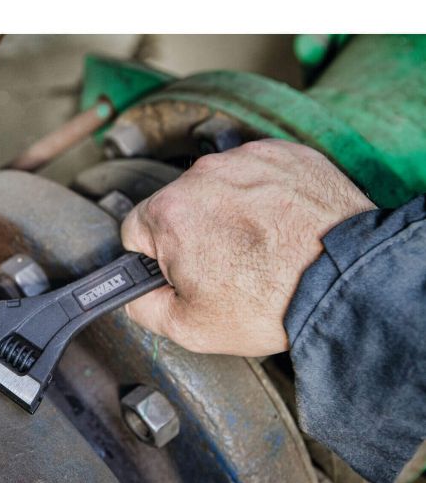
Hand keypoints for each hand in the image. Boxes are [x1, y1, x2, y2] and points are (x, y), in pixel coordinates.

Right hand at [120, 139, 375, 355]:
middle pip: (177, 206)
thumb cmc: (272, 301)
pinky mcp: (283, 154)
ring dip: (227, 212)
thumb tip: (135, 295)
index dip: (155, 258)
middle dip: (192, 234)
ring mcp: (246, 160)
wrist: (347, 281)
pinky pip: (256, 173)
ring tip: (258, 247)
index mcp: (169, 214)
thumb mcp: (189, 329)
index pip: (134, 230)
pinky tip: (278, 226)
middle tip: (226, 267)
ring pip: (216, 188)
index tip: (180, 270)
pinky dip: (262, 196)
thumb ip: (143, 308)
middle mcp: (202, 176)